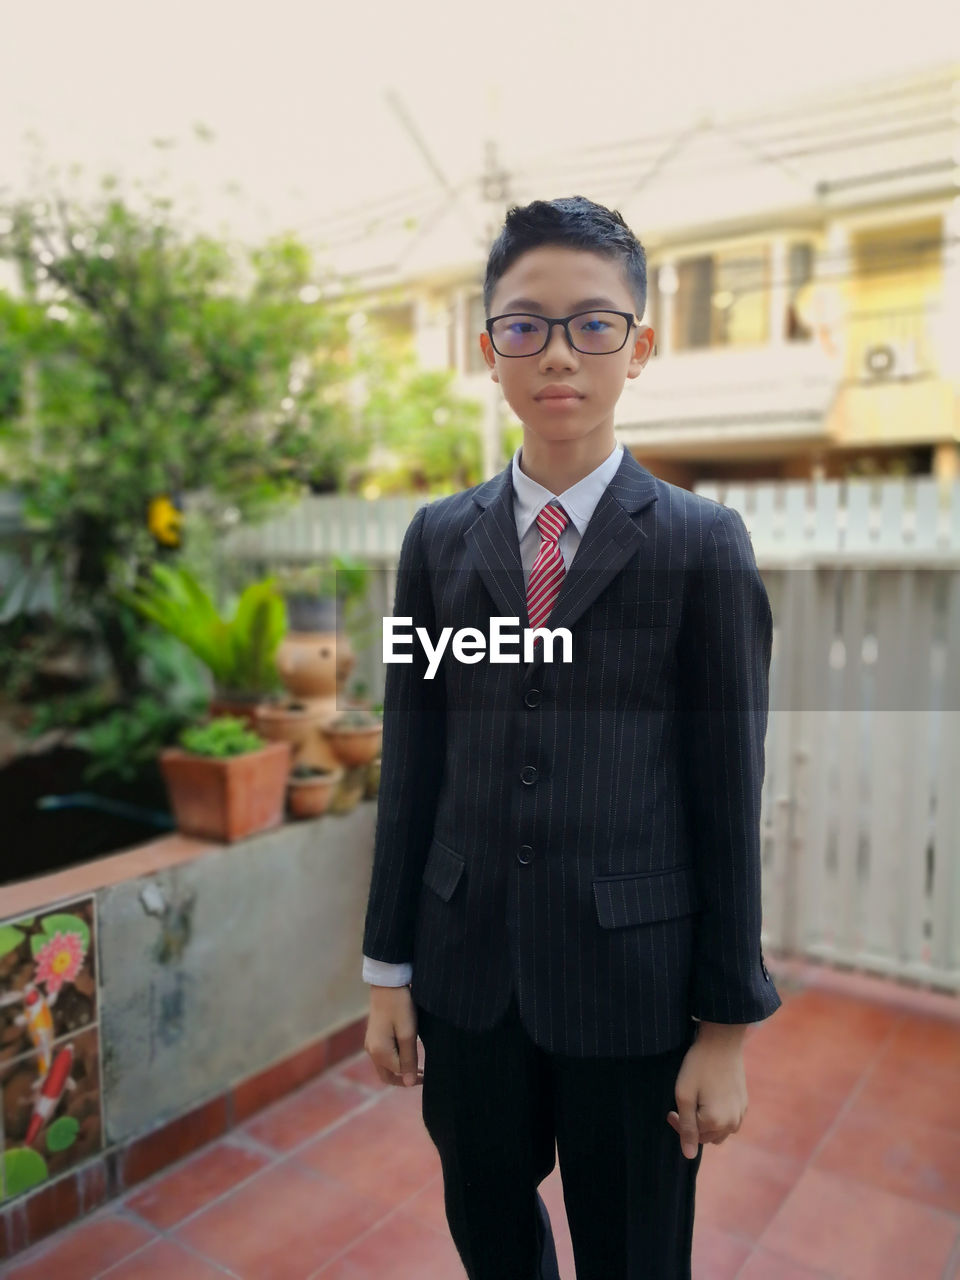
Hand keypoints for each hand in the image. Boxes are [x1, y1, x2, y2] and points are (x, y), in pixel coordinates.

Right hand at [364, 984, 422, 1087]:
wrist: (388, 982)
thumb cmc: (400, 1006)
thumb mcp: (408, 1033)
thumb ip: (408, 1059)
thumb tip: (409, 1083)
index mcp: (379, 1052)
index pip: (399, 1073)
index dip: (414, 1075)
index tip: (429, 1073)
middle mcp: (371, 1050)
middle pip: (387, 1076)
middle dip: (404, 1078)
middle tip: (423, 1075)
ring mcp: (371, 1043)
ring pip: (385, 1066)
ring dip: (400, 1068)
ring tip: (418, 1063)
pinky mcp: (374, 1035)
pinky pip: (383, 1055)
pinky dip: (395, 1059)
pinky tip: (408, 1051)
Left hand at [667, 1026, 747, 1158]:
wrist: (722, 1042)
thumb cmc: (699, 1066)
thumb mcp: (685, 1095)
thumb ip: (686, 1127)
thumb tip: (688, 1156)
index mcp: (716, 1122)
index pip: (693, 1136)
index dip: (678, 1124)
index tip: (670, 1110)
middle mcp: (732, 1123)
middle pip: (707, 1137)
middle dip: (693, 1125)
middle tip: (680, 1105)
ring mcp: (740, 1113)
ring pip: (719, 1132)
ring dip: (706, 1124)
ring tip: (696, 1103)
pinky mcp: (744, 1103)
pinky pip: (730, 1121)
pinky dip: (719, 1117)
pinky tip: (710, 1098)